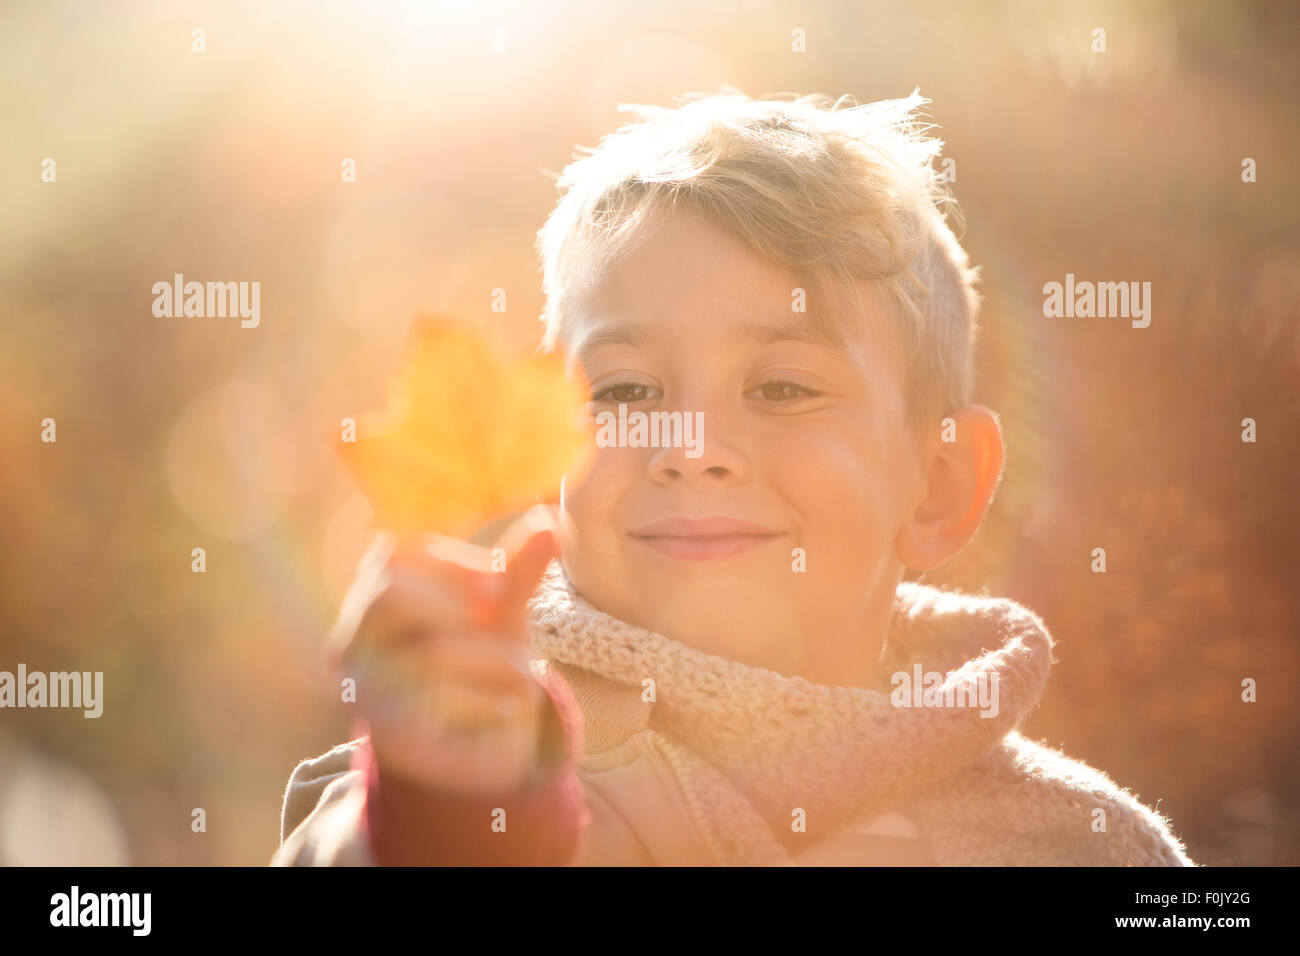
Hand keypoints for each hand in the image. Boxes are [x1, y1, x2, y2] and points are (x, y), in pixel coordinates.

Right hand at [326, 504, 561, 793]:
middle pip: (389, 595)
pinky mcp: (392, 735)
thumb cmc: (480, 660)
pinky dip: (488, 701)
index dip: (452, 561)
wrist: (479, 744)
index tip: (498, 582)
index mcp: (372, 596)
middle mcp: (352, 641)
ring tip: (520, 672)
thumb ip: (517, 569)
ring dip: (491, 659)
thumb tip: (551, 521)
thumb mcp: (500, 611)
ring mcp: (365, 691)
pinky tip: (507, 708)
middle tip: (498, 616)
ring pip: (429, 655)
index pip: (393, 553)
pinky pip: (444, 705)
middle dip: (458, 601)